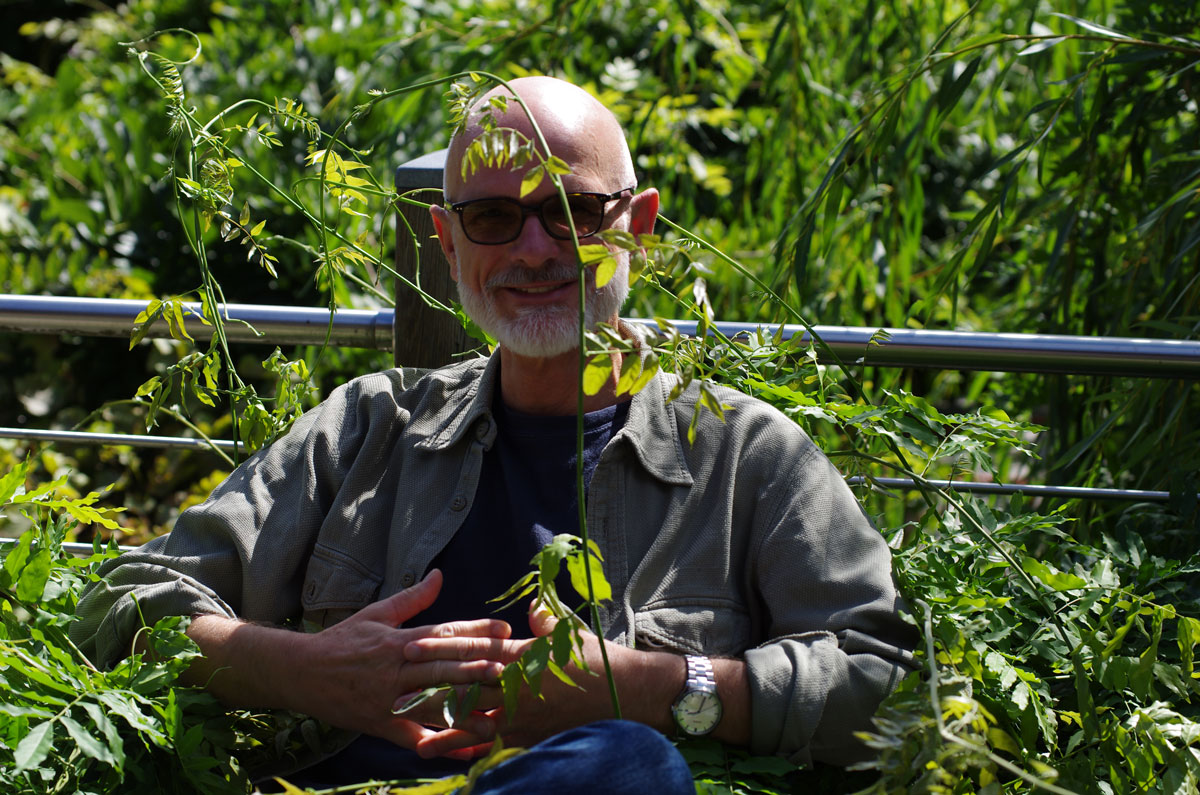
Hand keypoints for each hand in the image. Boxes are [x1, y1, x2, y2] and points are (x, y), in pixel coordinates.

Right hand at [187, 569, 512, 758]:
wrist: (300, 671)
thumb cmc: (342, 641)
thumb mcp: (377, 614)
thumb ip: (413, 598)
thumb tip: (439, 574)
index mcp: (400, 638)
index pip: (443, 632)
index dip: (474, 631)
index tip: (503, 629)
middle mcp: (397, 666)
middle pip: (443, 665)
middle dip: (478, 666)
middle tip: (510, 667)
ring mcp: (389, 696)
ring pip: (432, 700)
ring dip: (465, 705)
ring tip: (496, 709)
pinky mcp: (380, 723)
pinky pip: (413, 736)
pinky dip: (438, 744)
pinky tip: (462, 749)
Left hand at [401, 605, 657, 750]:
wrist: (626, 695)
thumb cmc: (599, 660)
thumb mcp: (571, 633)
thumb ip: (546, 620)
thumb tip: (533, 606)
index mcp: (523, 656)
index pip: (474, 650)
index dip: (441, 648)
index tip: (412, 645)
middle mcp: (518, 687)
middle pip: (464, 686)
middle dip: (429, 686)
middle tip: (396, 686)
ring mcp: (522, 715)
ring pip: (473, 720)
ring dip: (440, 724)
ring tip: (408, 731)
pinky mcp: (528, 736)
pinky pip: (491, 744)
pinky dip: (467, 751)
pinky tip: (447, 756)